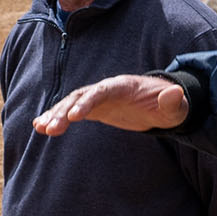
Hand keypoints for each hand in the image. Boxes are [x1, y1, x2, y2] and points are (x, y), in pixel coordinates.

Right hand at [32, 74, 187, 135]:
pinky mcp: (95, 108)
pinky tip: (40, 127)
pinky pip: (71, 111)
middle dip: (64, 111)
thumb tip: (176, 93)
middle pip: (80, 97)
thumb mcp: (176, 107)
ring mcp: (98, 98)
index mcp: (122, 86)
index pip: (101, 91)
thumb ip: (173, 101)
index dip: (87, 102)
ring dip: (55, 115)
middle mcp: (106, 89)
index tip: (75, 117)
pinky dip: (57, 117)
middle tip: (49, 129)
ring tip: (40, 128)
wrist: (163, 105)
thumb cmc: (170, 107)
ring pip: (71, 103)